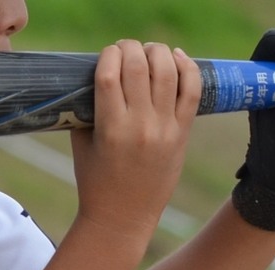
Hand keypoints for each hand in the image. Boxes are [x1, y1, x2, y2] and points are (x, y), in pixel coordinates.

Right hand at [70, 41, 200, 246]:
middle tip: (126, 48)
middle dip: (131, 48)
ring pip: (169, 72)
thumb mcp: (82, 145)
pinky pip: (192, 91)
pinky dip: (187, 67)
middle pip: (140, 67)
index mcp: (111, 129)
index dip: (109, 54)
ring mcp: (165, 129)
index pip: (110, 74)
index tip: (107, 53)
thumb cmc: (96, 182)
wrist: (123, 217)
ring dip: (158, 52)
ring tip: (150, 51)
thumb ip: (86, 110)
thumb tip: (97, 76)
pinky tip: (177, 57)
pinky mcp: (182, 134)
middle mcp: (141, 126)